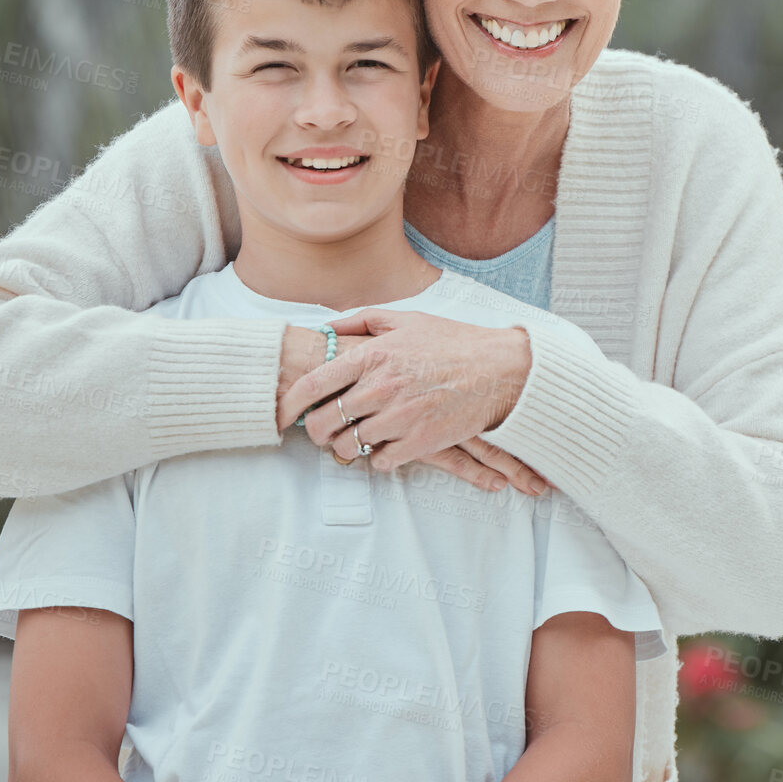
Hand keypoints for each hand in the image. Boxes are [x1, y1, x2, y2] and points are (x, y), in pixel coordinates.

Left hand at [284, 309, 545, 491]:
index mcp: (374, 355)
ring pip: (349, 446)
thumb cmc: (453, 343)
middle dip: (314, 432)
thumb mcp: (406, 319)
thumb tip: (326, 327)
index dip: (289, 402)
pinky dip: (376, 459)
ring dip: (344, 447)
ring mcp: (401, 417)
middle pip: (324, 422)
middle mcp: (382, 387)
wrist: (501, 371)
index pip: (314, 383)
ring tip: (351, 440)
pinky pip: (380, 462)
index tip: (281, 412)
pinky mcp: (420, 443)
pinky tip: (384, 447)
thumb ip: (361, 320)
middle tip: (319, 432)